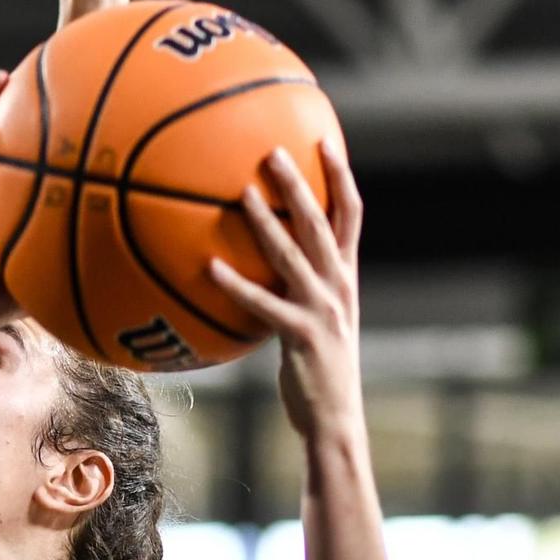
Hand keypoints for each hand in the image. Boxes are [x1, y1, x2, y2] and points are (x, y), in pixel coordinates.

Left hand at [209, 142, 363, 441]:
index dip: (340, 176)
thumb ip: (298, 286)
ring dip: (268, 222)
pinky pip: (263, 304)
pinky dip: (236, 284)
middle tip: (273, 151)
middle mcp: (340, 286)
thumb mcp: (317, 318)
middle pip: (323, 223)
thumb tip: (263, 256)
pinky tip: (209, 266)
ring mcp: (323, 310)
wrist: (336, 420)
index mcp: (346, 277)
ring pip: (295, 255)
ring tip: (242, 193)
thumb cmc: (318, 368)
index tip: (324, 140)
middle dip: (300, 184)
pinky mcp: (301, 336)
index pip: (351, 215)